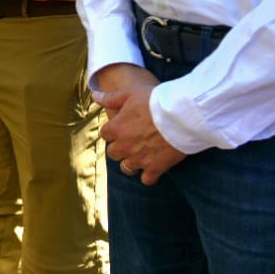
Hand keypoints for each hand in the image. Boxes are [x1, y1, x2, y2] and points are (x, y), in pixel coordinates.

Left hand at [94, 65, 186, 184]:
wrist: (180, 115)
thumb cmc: (155, 101)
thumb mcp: (130, 93)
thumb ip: (111, 98)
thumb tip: (94, 96)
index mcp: (116, 128)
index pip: (105, 134)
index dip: (113, 131)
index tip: (123, 127)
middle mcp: (124, 146)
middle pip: (113, 153)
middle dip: (120, 148)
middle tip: (132, 141)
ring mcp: (139, 159)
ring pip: (126, 168)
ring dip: (131, 162)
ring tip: (141, 155)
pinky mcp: (155, 168)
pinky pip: (146, 180)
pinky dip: (149, 175)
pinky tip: (154, 167)